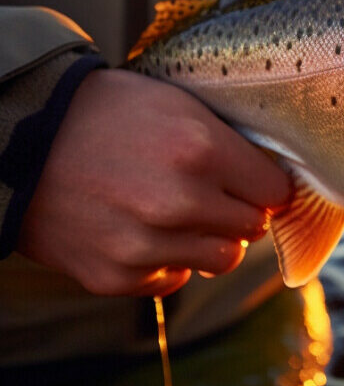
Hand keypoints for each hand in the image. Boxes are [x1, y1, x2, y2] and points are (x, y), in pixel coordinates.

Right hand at [17, 69, 290, 295]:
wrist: (21, 141)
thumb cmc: (109, 115)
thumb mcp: (179, 106)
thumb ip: (230, 144)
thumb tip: (273, 181)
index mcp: (203, 150)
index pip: (275, 191)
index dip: (266, 185)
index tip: (254, 182)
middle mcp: (179, 202)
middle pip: (252, 227)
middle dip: (240, 211)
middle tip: (214, 194)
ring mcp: (145, 244)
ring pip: (222, 259)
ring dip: (210, 240)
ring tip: (181, 215)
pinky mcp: (115, 276)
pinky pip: (173, 280)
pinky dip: (167, 262)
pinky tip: (145, 231)